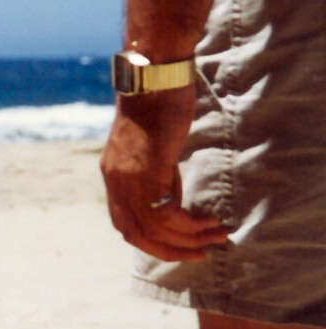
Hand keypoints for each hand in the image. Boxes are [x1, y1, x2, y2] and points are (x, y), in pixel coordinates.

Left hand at [100, 86, 228, 260]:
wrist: (152, 75)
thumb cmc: (157, 104)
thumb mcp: (153, 148)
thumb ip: (157, 174)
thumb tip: (172, 199)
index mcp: (112, 176)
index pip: (124, 223)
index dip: (151, 241)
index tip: (179, 245)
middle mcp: (115, 181)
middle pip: (135, 234)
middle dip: (169, 250)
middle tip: (199, 253)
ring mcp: (128, 177)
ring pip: (155, 228)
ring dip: (188, 239)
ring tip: (216, 237)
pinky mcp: (148, 171)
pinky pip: (168, 214)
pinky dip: (191, 225)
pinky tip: (210, 221)